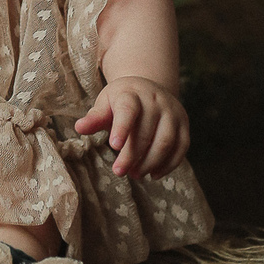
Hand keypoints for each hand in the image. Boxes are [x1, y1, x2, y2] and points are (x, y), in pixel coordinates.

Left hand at [74, 76, 189, 179]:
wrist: (148, 88)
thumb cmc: (121, 100)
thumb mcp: (105, 104)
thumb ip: (95, 117)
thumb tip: (79, 127)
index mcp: (132, 94)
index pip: (128, 110)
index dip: (122, 128)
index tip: (113, 146)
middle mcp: (155, 100)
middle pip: (145, 132)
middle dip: (131, 156)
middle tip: (119, 171)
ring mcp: (172, 112)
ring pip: (165, 141)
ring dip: (150, 162)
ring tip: (135, 174)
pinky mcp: (184, 124)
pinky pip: (181, 147)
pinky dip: (168, 164)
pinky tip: (153, 174)